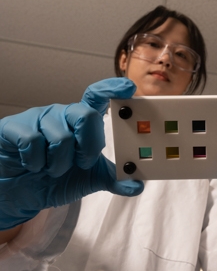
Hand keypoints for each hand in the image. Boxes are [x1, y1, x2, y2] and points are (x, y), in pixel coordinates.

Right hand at [0, 78, 144, 229]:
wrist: (22, 192)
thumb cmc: (57, 178)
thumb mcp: (90, 179)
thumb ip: (114, 180)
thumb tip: (138, 187)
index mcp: (83, 121)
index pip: (98, 96)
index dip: (112, 88)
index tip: (129, 87)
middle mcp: (63, 114)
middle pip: (86, 115)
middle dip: (88, 146)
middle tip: (81, 163)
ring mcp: (38, 118)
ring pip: (61, 137)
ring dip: (59, 164)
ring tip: (51, 169)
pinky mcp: (14, 127)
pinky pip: (32, 141)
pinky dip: (36, 162)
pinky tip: (32, 165)